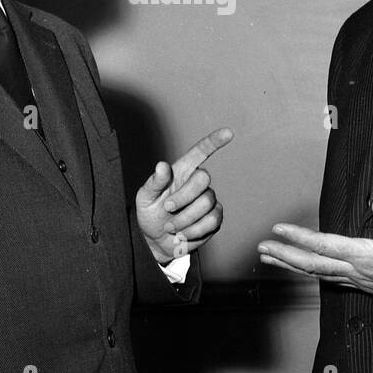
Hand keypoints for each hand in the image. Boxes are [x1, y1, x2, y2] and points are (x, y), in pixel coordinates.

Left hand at [136, 127, 233, 264]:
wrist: (157, 240)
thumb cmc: (150, 213)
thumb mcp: (145, 197)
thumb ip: (154, 182)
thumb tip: (162, 165)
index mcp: (181, 171)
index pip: (200, 152)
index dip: (214, 141)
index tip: (228, 132)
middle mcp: (197, 182)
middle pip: (203, 179)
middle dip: (183, 197)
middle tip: (167, 209)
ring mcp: (208, 199)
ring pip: (206, 203)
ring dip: (185, 219)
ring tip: (171, 226)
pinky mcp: (214, 217)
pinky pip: (212, 221)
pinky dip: (194, 230)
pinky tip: (183, 233)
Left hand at [257, 196, 372, 311]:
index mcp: (368, 256)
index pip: (325, 246)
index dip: (299, 237)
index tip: (278, 229)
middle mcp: (359, 271)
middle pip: (313, 264)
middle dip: (284, 256)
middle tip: (261, 248)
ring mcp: (360, 281)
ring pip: (318, 274)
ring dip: (292, 266)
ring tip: (270, 258)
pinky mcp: (364, 285)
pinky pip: (329, 280)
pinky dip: (310, 273)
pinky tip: (302, 269)